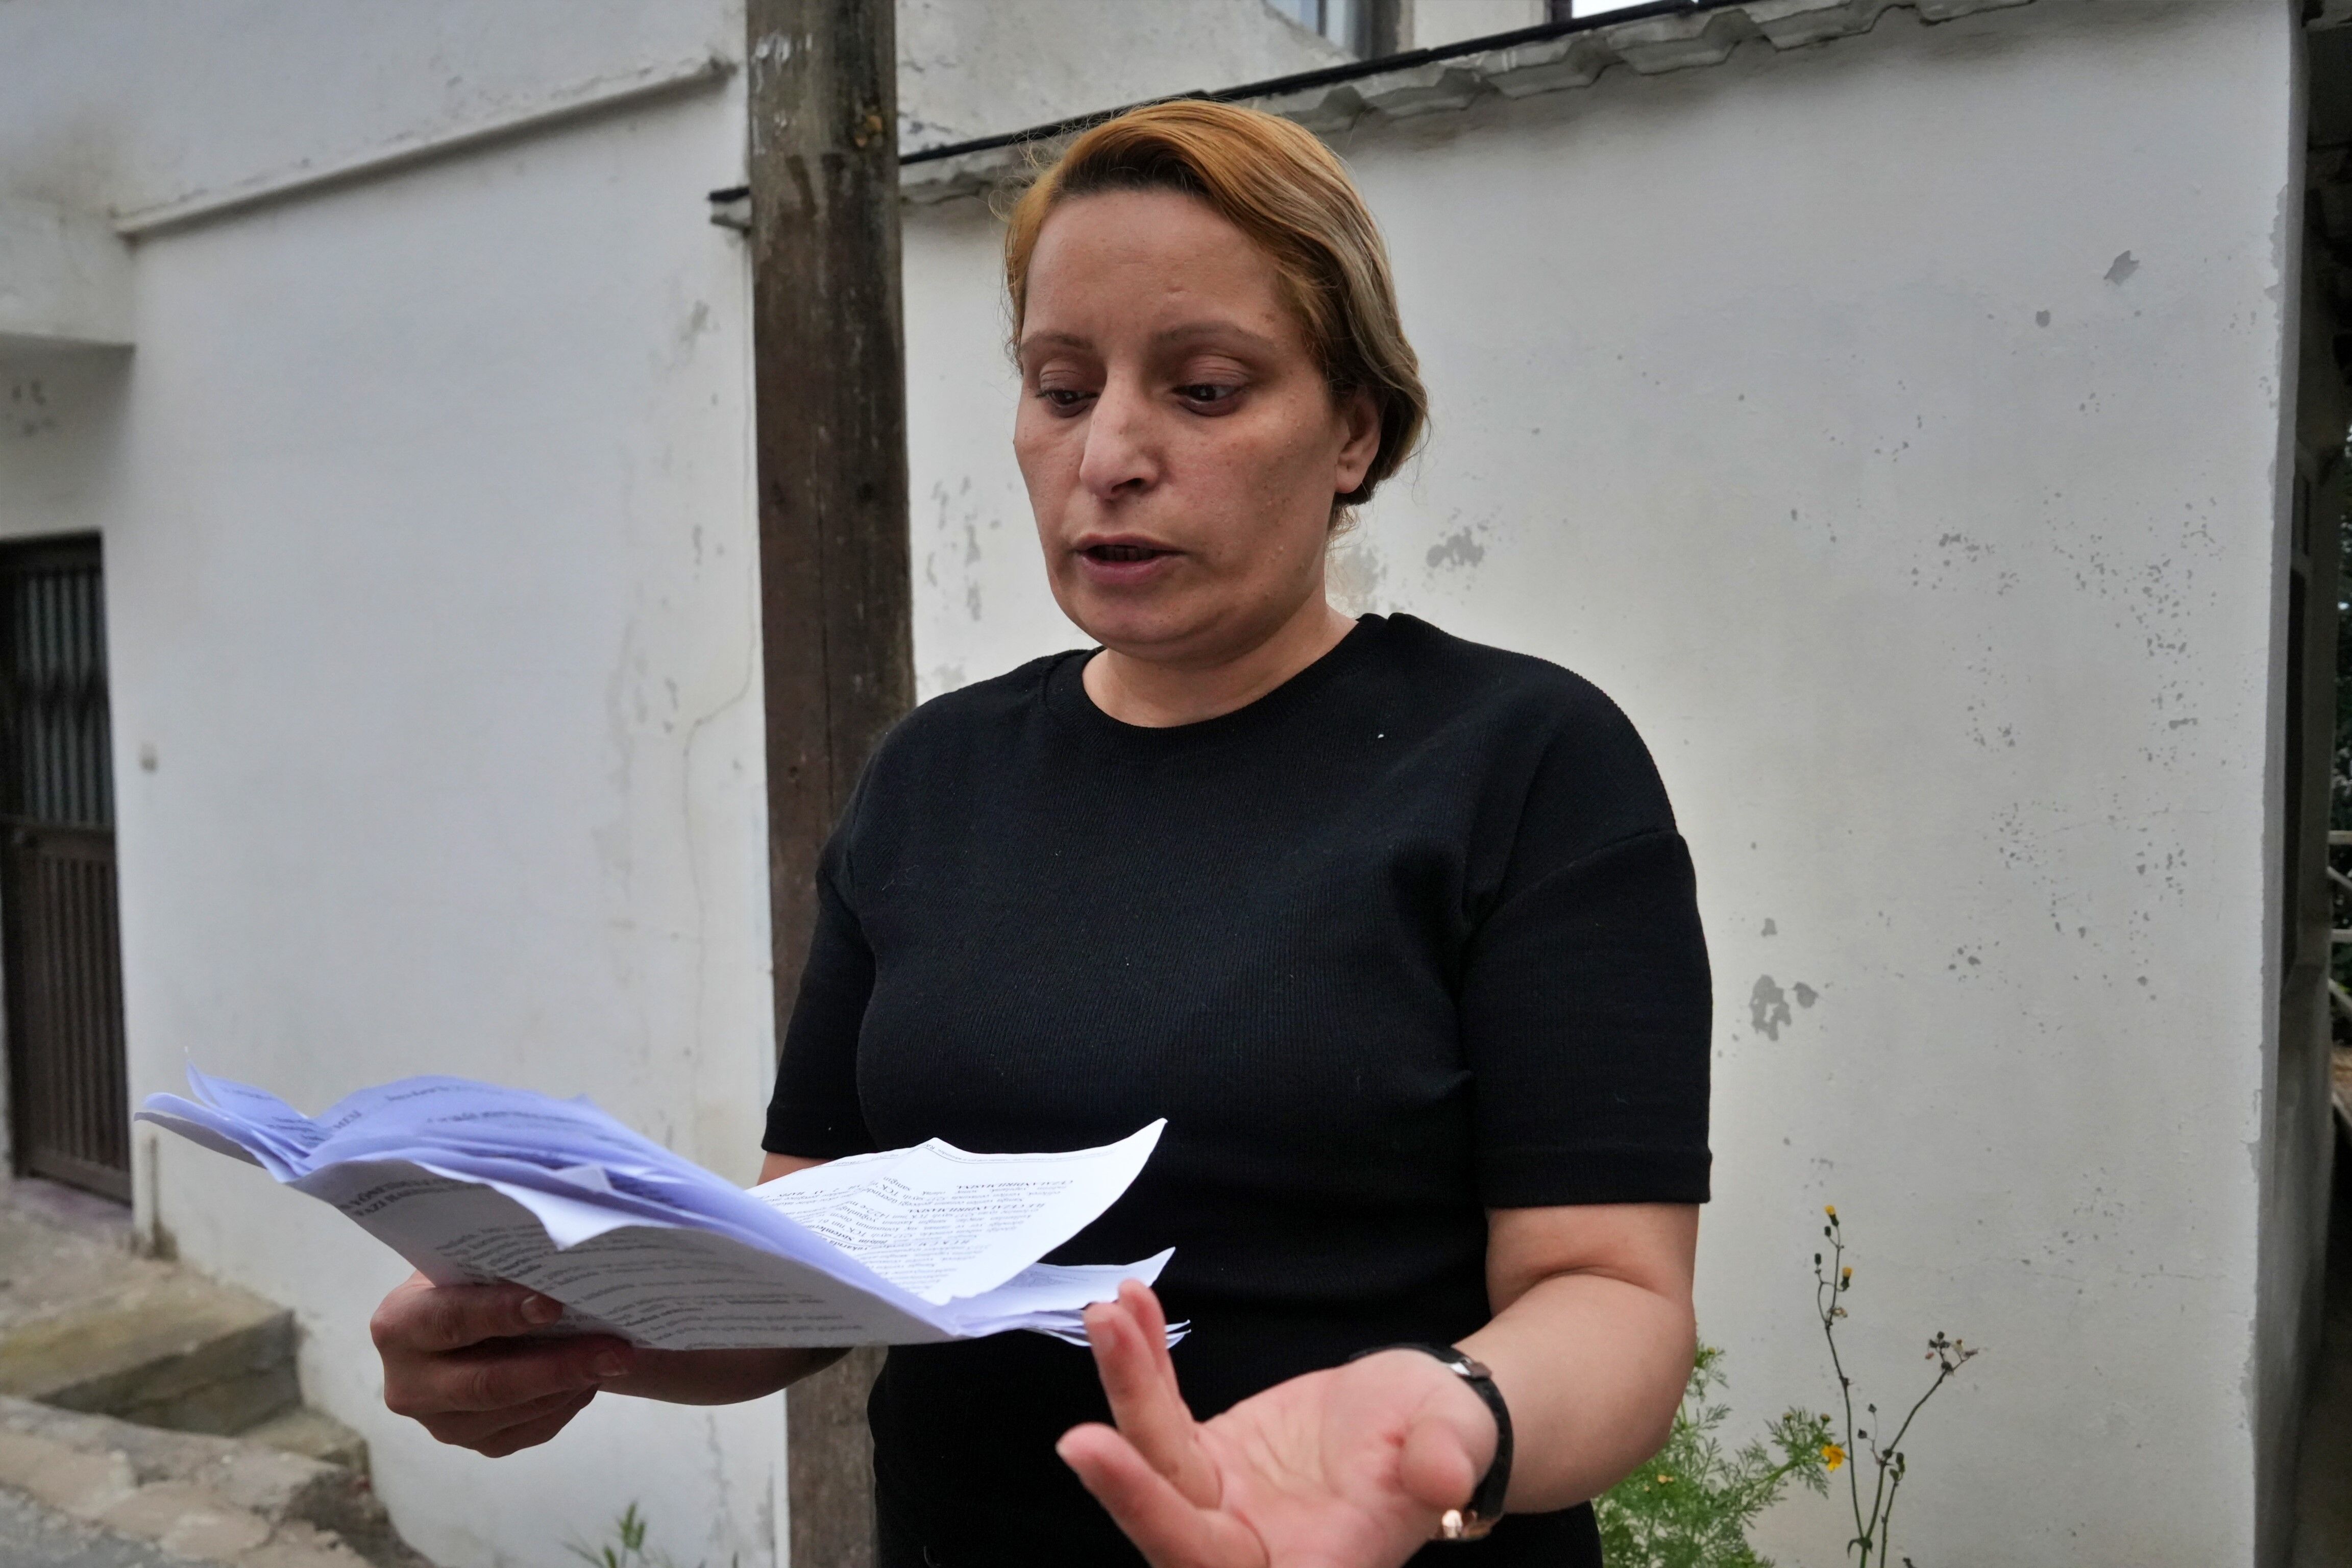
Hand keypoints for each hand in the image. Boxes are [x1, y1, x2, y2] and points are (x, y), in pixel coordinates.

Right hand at [370, 1272, 635, 1455]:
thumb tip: (563, 1264)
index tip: (554, 1303)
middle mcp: (408, 1384)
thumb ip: (498, 1267)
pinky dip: (566, 1404)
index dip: (501, 1313)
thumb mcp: (468, 1264)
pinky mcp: (476, 1444)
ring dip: (571, 1385)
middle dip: (557, 1366)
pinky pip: (528, 1431)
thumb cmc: (470, 1279)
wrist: (461, 1321)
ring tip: (615, 1357)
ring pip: (513, 1412)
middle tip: (615, 1350)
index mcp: (398, 1325)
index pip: (451, 1321)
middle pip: (486, 1383)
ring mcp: (440, 1423)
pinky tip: (591, 1378)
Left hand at [1058, 1282, 1497, 1567]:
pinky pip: (1161, 1415)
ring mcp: (1222, 1506)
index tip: (1137, 1498)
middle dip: (1127, 1484)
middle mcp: (1253, 1552)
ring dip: (1127, 1392)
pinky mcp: (1206, 1462)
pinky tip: (1129, 1306)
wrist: (1426, 1416)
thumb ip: (1447, 1460)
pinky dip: (1143, 1365)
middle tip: (1079, 1440)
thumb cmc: (1451, 1437)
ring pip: (1155, 1461)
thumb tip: (1445, 1478)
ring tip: (1109, 1318)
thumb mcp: (1458, 1440)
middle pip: (1172, 1529)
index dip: (1170, 1532)